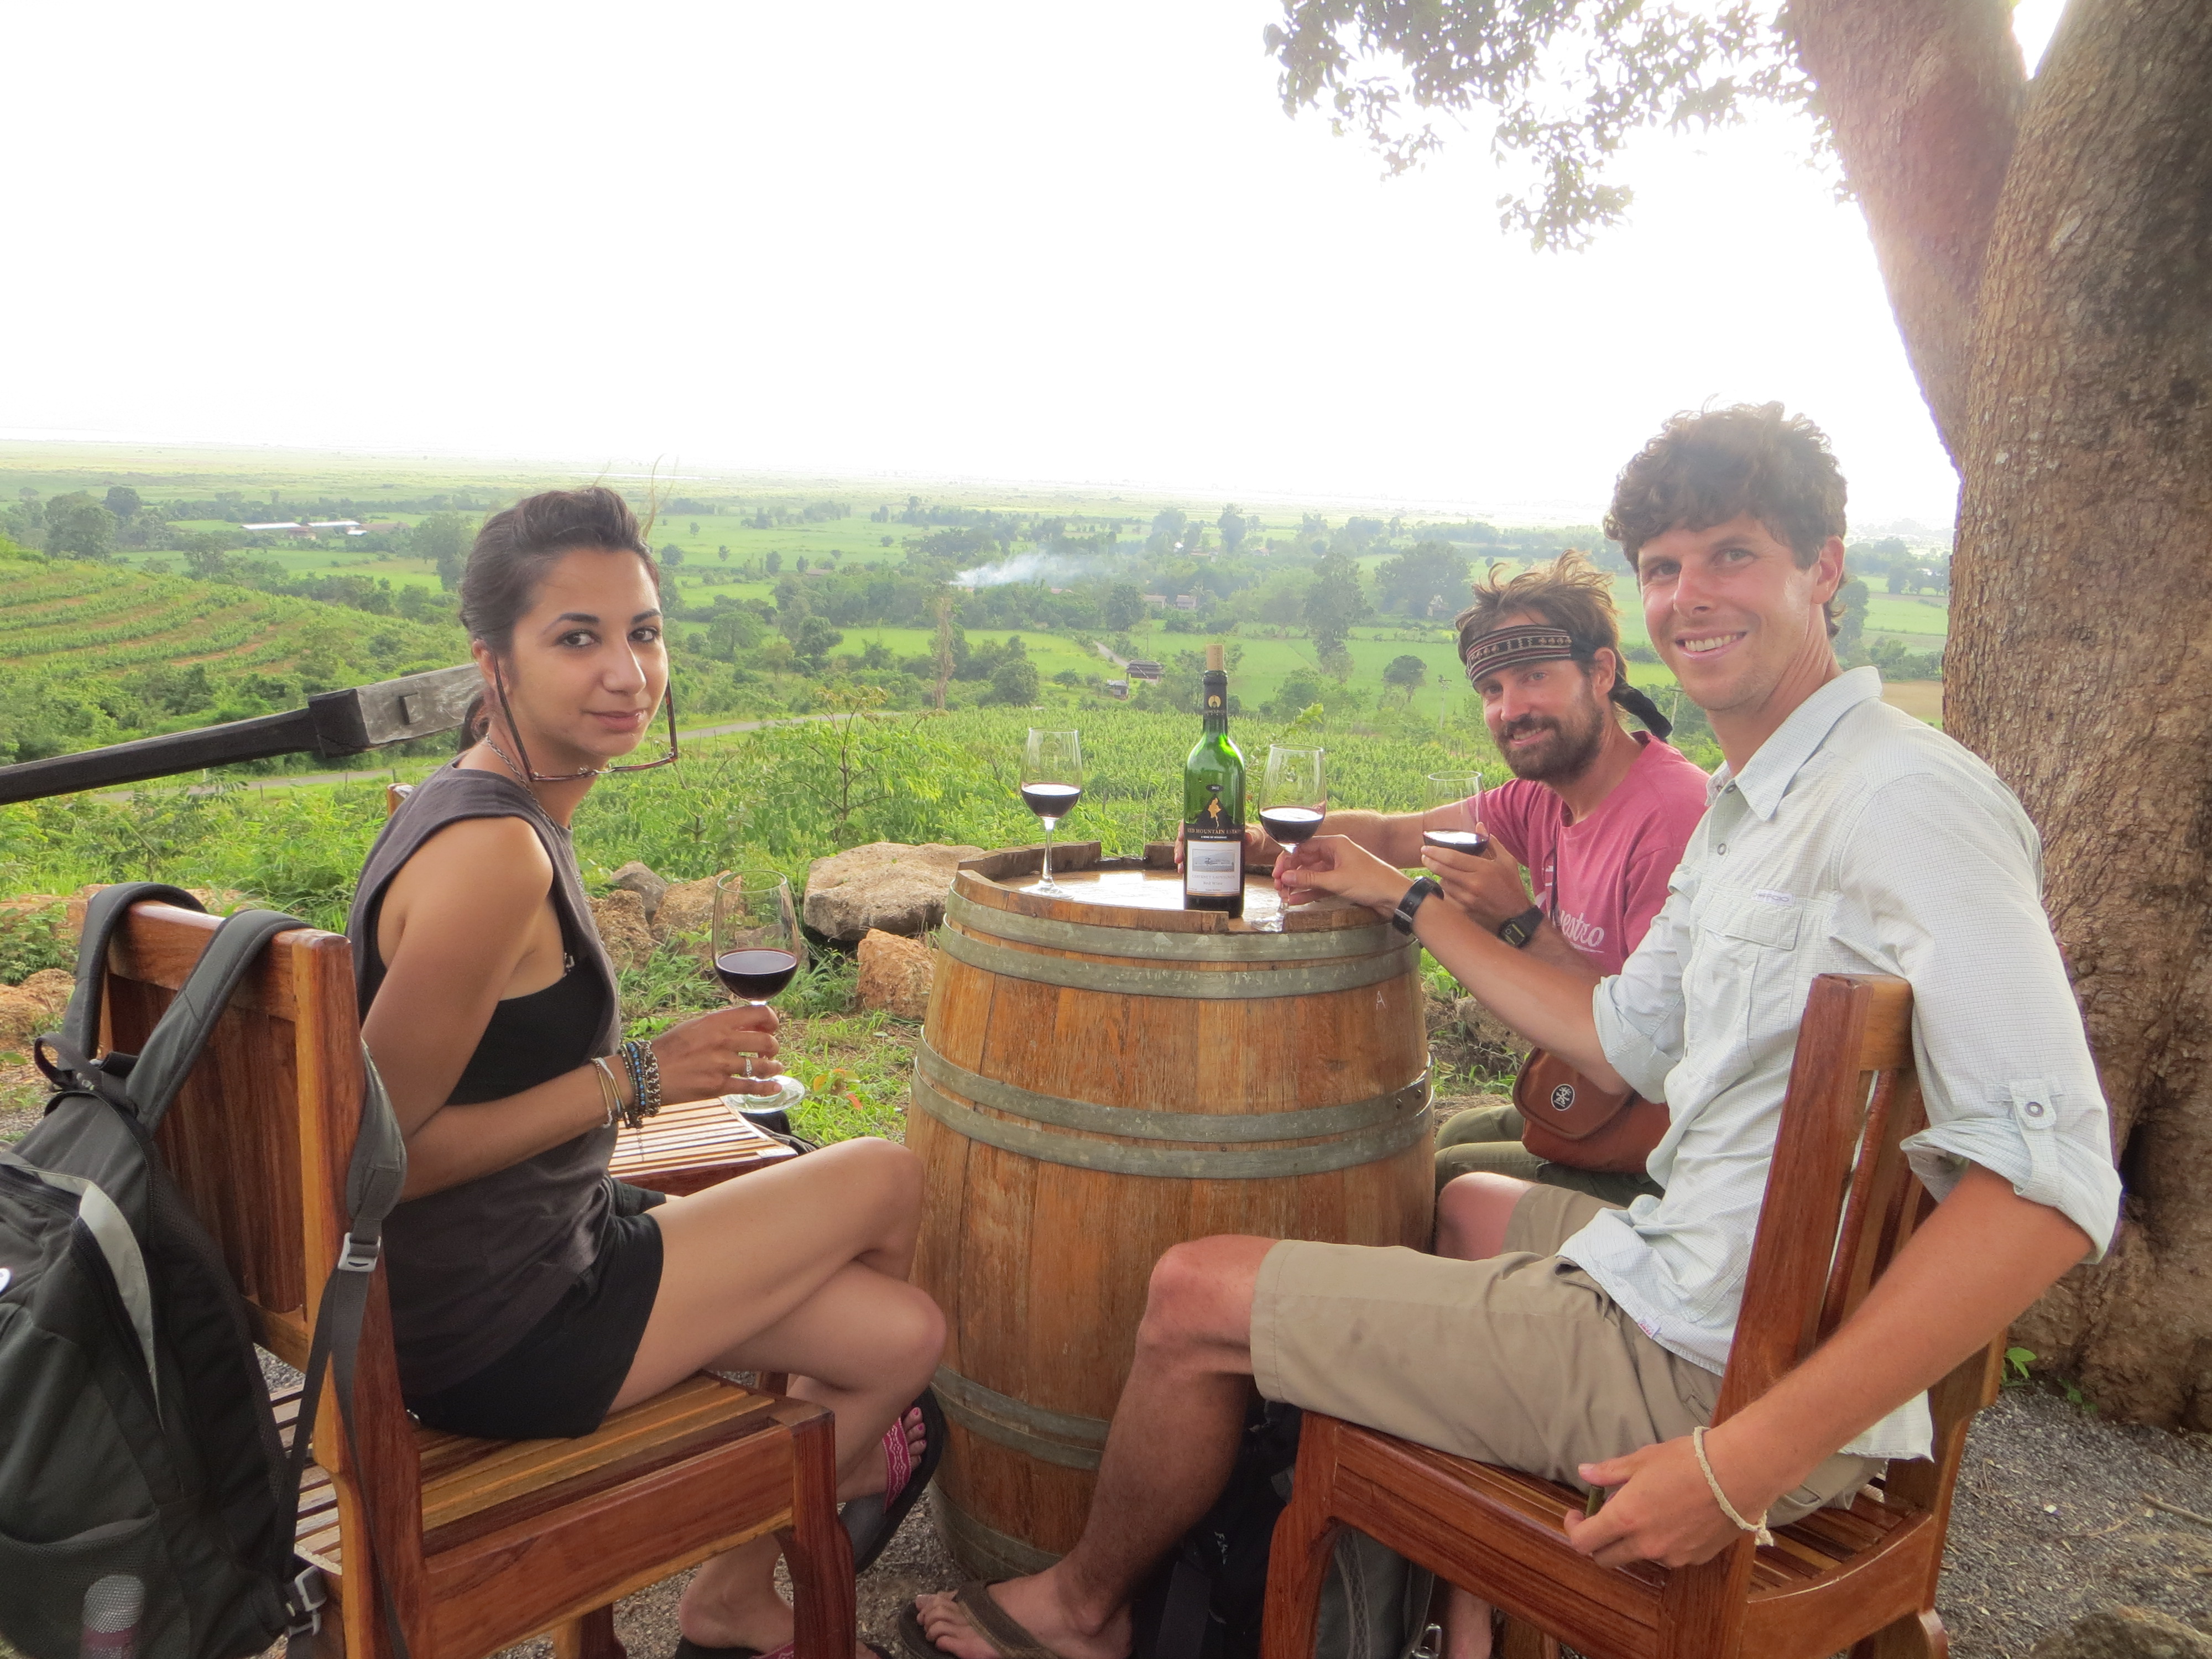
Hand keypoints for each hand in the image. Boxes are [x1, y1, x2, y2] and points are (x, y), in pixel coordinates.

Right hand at [647, 1003, 782, 1100]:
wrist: (646, 1073)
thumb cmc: (668, 1048)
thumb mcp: (694, 1026)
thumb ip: (720, 1024)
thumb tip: (746, 1025)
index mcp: (717, 1022)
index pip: (758, 1014)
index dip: (771, 1020)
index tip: (771, 1027)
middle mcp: (723, 1041)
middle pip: (766, 1041)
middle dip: (773, 1046)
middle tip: (770, 1050)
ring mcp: (722, 1065)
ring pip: (762, 1065)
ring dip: (773, 1067)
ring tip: (775, 1067)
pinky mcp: (718, 1086)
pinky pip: (750, 1087)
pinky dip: (767, 1087)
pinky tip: (774, 1087)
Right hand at [1172, 823, 1281, 868]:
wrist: (1257, 849)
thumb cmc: (1254, 836)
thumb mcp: (1253, 835)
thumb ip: (1250, 836)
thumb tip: (1247, 837)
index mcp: (1215, 822)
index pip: (1194, 820)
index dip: (1184, 827)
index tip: (1181, 836)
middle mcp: (1208, 832)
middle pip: (1187, 836)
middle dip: (1180, 847)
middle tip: (1180, 858)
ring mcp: (1207, 844)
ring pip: (1188, 849)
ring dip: (1183, 858)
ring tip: (1182, 869)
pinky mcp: (1210, 856)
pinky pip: (1195, 859)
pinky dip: (1190, 866)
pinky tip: (1187, 874)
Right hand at [1272, 834, 1414, 916]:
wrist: (1395, 895)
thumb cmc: (1371, 881)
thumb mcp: (1337, 880)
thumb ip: (1310, 879)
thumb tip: (1286, 876)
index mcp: (1335, 844)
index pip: (1303, 847)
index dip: (1287, 859)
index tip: (1277, 872)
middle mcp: (1335, 854)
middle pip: (1305, 861)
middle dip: (1290, 874)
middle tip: (1278, 886)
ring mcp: (1338, 868)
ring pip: (1311, 875)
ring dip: (1298, 885)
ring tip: (1283, 896)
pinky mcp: (1341, 882)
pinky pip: (1320, 886)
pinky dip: (1308, 892)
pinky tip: (1296, 900)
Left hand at [1419, 828, 1531, 928]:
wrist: (1515, 913)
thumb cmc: (1511, 884)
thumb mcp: (1506, 860)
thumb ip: (1491, 842)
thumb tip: (1479, 825)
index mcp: (1483, 868)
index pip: (1452, 858)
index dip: (1436, 852)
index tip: (1425, 848)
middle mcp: (1473, 883)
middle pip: (1443, 870)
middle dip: (1429, 862)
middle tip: (1424, 856)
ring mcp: (1468, 898)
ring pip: (1443, 883)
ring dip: (1440, 876)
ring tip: (1442, 870)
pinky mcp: (1466, 908)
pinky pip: (1449, 896)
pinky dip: (1447, 888)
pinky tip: (1450, 884)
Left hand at [1562, 1432, 1777, 1568]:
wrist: (1738, 1474)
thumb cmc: (1687, 1461)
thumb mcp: (1642, 1460)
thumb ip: (1610, 1472)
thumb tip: (1584, 1473)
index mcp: (1626, 1518)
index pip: (1584, 1542)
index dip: (1574, 1530)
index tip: (1576, 1514)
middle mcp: (1646, 1544)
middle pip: (1607, 1559)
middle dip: (1598, 1542)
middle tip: (1604, 1519)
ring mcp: (1671, 1556)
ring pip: (1639, 1556)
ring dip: (1633, 1541)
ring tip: (1647, 1510)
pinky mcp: (1695, 1559)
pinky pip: (1668, 1555)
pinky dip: (1662, 1542)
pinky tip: (1675, 1518)